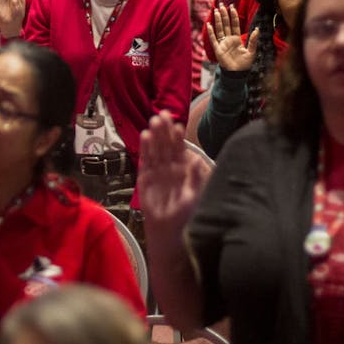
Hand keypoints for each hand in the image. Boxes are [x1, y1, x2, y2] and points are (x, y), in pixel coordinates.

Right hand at [136, 111, 209, 241]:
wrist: (168, 230)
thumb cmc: (185, 214)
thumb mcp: (195, 196)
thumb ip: (196, 178)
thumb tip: (198, 160)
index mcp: (183, 169)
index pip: (180, 149)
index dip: (178, 137)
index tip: (178, 124)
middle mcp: (169, 167)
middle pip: (166, 145)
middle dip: (165, 130)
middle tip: (162, 114)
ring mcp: (157, 171)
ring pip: (155, 150)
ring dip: (154, 136)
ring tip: (153, 121)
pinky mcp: (145, 178)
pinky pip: (145, 161)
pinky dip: (145, 149)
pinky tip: (145, 136)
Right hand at [206, 4, 254, 72]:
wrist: (237, 74)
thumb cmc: (245, 64)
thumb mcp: (252, 52)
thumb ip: (253, 40)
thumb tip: (257, 29)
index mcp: (237, 39)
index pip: (235, 25)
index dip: (234, 16)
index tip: (232, 7)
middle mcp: (229, 39)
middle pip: (226, 25)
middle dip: (224, 15)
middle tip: (222, 5)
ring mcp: (223, 43)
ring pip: (219, 29)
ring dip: (217, 20)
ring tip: (216, 11)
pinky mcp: (218, 49)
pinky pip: (213, 39)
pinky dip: (211, 32)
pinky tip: (209, 24)